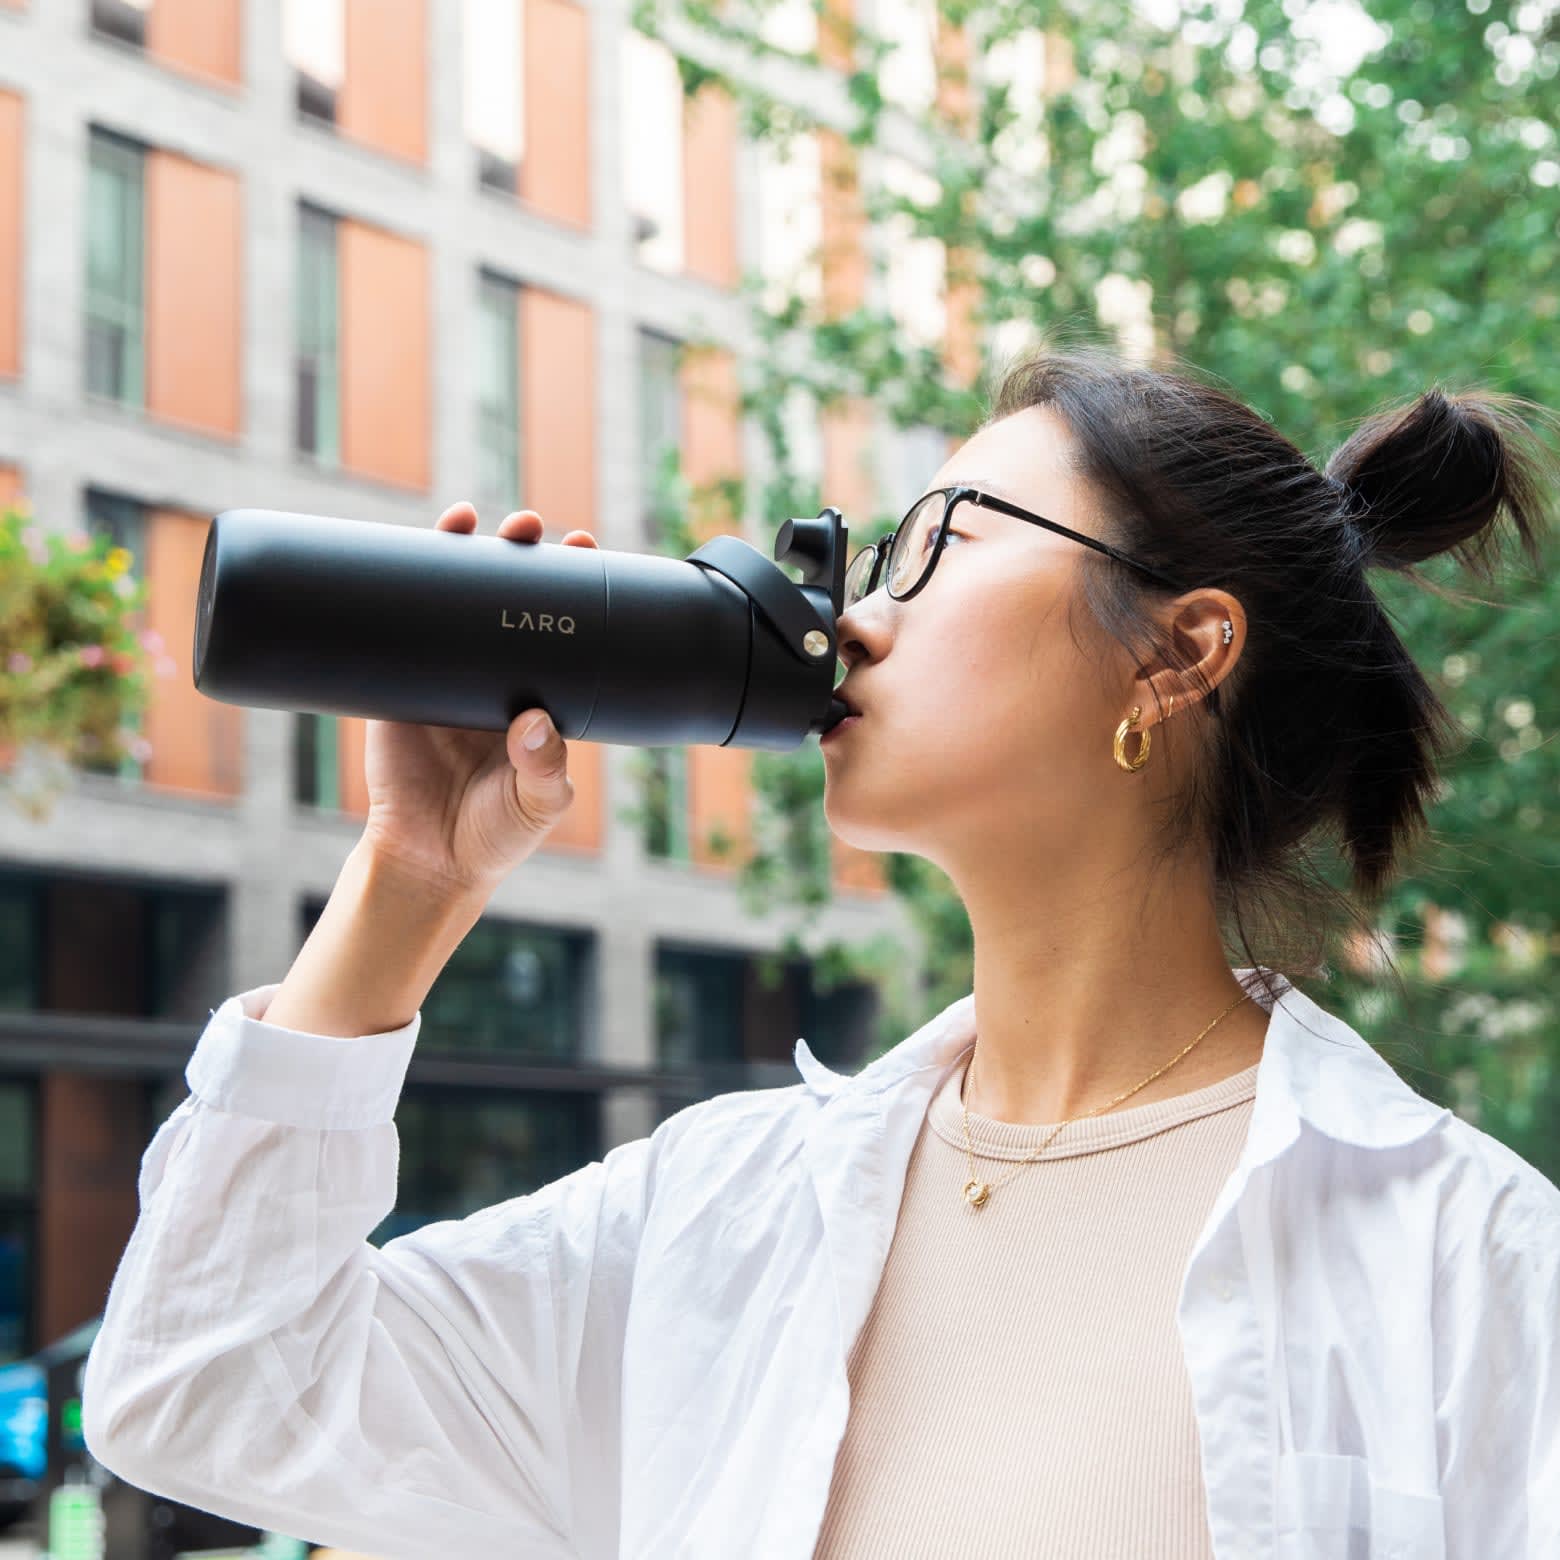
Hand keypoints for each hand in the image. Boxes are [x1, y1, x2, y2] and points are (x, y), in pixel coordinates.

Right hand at [359, 503, 599, 895]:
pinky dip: (401, 587)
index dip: (572, 585)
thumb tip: (532, 721)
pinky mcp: (396, 687)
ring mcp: (445, 677)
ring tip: (474, 518)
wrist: (428, 862)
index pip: (561, 625)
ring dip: (463, 553)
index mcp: (538, 694)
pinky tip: (411, 549)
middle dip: (522, 554)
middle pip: (510, 598)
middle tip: (533, 527)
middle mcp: (494, 677)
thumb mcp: (537, 805)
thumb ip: (545, 769)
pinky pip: (395, 628)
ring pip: (455, 601)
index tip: (584, 547)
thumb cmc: (496, 834)